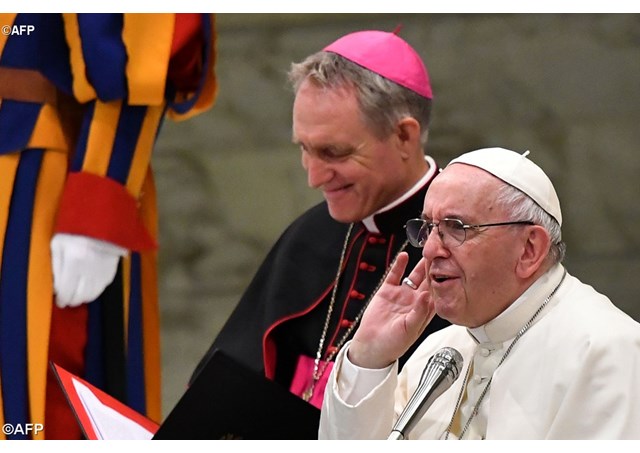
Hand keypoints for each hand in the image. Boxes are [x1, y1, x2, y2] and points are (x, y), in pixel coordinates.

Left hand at [51, 233, 127, 307]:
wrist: (100, 221)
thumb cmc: (75, 231)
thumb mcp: (58, 244)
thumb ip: (56, 266)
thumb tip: (57, 286)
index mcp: (74, 260)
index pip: (66, 290)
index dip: (61, 298)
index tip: (59, 301)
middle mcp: (90, 268)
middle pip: (80, 295)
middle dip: (72, 300)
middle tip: (67, 300)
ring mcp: (103, 269)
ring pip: (93, 294)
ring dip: (84, 298)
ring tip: (78, 296)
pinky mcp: (112, 268)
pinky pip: (103, 286)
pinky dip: (95, 290)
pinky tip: (89, 287)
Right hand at [348, 252, 434, 368]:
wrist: (371, 346)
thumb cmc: (393, 344)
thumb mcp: (410, 329)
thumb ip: (420, 312)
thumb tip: (428, 295)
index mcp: (424, 311)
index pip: (438, 292)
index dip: (444, 281)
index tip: (450, 268)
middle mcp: (415, 301)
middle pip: (428, 281)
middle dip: (434, 268)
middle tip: (442, 253)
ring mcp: (402, 295)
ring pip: (414, 276)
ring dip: (420, 265)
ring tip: (427, 251)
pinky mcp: (387, 291)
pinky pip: (395, 275)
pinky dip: (399, 265)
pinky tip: (404, 256)